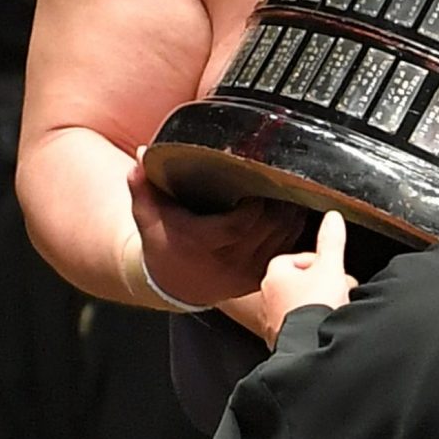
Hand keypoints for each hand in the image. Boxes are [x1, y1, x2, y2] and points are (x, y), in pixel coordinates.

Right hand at [128, 150, 306, 309]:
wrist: (172, 283)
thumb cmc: (163, 243)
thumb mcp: (148, 214)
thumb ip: (143, 185)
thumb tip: (142, 155)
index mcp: (201, 244)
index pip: (238, 227)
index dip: (254, 207)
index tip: (259, 185)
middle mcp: (226, 263)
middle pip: (267, 232)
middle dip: (279, 206)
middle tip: (284, 182)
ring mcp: (244, 275)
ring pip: (281, 243)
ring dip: (292, 218)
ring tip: (293, 195)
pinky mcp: (257, 280)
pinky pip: (285, 256)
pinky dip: (294, 236)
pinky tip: (295, 216)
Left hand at [260, 210, 355, 346]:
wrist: (310, 346)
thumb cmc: (317, 306)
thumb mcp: (331, 267)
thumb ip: (331, 241)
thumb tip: (333, 217)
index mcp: (275, 274)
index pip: (299, 259)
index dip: (321, 264)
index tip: (335, 272)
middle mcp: (266, 295)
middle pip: (299, 282)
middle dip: (321, 285)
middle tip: (339, 291)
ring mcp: (269, 319)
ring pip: (296, 304)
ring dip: (314, 305)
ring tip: (333, 310)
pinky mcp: (277, 340)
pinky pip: (295, 325)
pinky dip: (308, 325)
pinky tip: (322, 328)